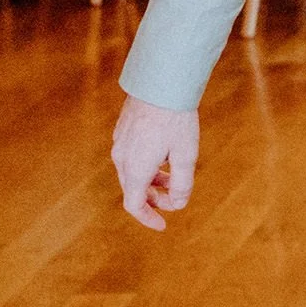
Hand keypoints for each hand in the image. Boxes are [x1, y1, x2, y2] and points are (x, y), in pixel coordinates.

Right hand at [111, 95, 200, 230]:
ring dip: (151, 179)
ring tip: (173, 174)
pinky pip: (131, 154)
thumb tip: (177, 204)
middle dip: (154, 198)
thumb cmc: (176, 118)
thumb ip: (182, 184)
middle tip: (175, 197)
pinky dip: (146, 163)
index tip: (163, 225)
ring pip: (132, 171)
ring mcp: (120, 141)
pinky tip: (164, 152)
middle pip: (133, 189)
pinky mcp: (123, 128)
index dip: (148, 218)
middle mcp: (121, 158)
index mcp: (134, 169)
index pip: (134, 205)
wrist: (162, 81)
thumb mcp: (186, 154)